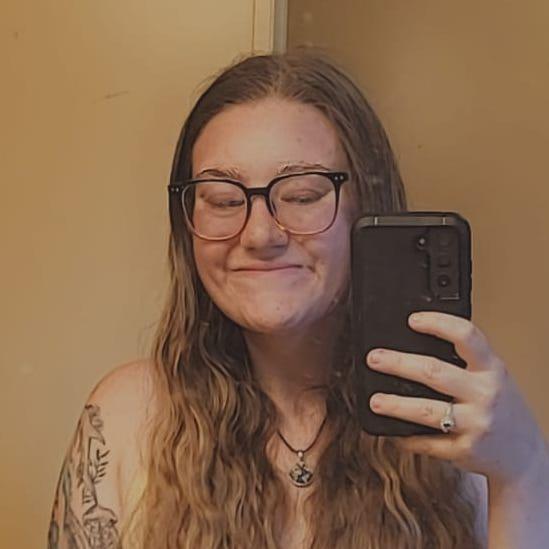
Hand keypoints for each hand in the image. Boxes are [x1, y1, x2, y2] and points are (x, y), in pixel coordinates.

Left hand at [365, 311, 545, 485]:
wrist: (525, 455)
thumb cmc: (502, 407)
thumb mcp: (493, 377)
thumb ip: (465, 360)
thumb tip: (416, 341)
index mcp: (491, 369)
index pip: (466, 336)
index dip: (438, 324)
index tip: (412, 320)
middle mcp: (485, 394)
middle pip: (434, 372)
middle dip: (398, 364)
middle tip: (374, 358)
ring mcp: (475, 424)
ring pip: (426, 411)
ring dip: (395, 405)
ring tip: (375, 400)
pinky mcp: (464, 451)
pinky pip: (427, 442)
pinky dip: (406, 437)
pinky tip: (393, 430)